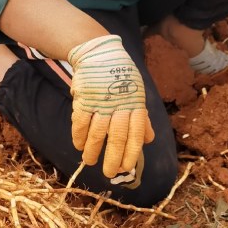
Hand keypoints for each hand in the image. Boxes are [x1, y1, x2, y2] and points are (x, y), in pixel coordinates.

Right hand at [68, 34, 153, 177]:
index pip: (136, 133)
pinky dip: (79, 135)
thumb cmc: (121, 78)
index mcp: (135, 105)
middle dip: (113, 157)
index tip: (126, 168)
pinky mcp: (85, 98)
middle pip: (118, 136)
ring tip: (90, 161)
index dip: (131, 153)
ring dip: (93, 150)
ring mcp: (102, 101)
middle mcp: (120, 105)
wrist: (101, 54)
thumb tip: (149, 140)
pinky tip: (79, 145)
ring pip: (98, 132)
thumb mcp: (137, 95)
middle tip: (108, 173)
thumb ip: (142, 118)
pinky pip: (81, 121)